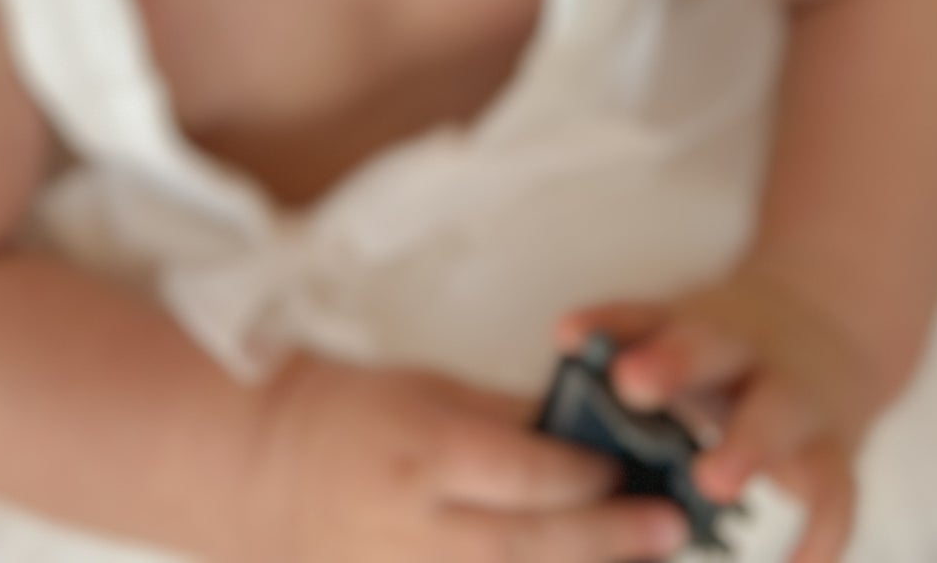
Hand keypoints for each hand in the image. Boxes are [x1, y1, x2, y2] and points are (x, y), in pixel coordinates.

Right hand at [230, 349, 693, 562]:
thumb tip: (588, 436)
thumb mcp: (430, 391)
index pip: (523, 472)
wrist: (267, 467)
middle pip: (528, 545)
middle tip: (669, 530)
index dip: (584, 474)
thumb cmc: (357, 413)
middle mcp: (414, 527)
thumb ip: (508, 420)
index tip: (630, 469)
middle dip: (605, 539)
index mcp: (422, 452)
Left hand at [557, 265, 885, 562]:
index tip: (567, 336)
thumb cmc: (723, 351)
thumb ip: (625, 353)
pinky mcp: (835, 455)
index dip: (606, 324)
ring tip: (712, 482)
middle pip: (710, 347)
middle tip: (630, 382)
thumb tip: (562, 362)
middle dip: (672, 363)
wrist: (828, 332)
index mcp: (695, 324)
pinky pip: (834, 499)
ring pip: (776, 416)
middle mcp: (746, 354)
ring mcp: (795, 401)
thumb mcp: (679, 334)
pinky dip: (818, 538)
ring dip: (746, 446)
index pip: (643, 317)